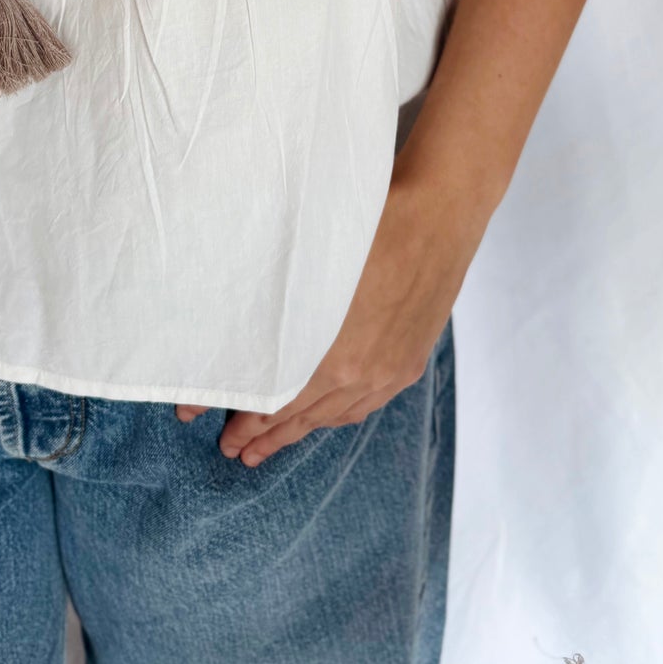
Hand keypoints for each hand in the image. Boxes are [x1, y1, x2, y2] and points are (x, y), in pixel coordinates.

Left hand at [176, 162, 487, 465]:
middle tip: (234, 449)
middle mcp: (365, 373)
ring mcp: (392, 369)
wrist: (439, 213)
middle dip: (267, 435)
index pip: (281, 403)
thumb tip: (242, 334)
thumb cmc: (372, 226)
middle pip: (305, 416)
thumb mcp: (312, 264)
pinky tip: (325, 417)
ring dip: (302, 429)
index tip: (223, 431)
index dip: (250, 420)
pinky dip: (339, 415)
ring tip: (271, 443)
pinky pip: (369, 402)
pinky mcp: (410, 360)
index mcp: (337, 355)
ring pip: (338, 414)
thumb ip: (281, 310)